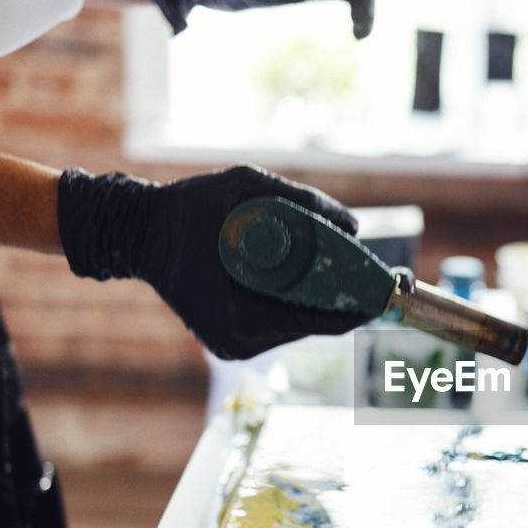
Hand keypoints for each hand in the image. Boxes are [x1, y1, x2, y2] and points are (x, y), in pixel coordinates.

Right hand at [58, 164, 373, 359]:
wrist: (140, 229)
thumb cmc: (189, 207)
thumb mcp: (244, 184)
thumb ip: (299, 201)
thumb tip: (352, 226)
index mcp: (240, 320)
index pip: (317, 321)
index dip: (357, 307)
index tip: (387, 291)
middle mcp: (240, 341)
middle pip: (312, 324)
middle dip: (344, 300)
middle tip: (377, 279)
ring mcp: (236, 344)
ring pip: (298, 323)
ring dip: (323, 300)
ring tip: (352, 276)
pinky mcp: (234, 338)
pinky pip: (281, 319)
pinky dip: (299, 299)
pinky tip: (316, 278)